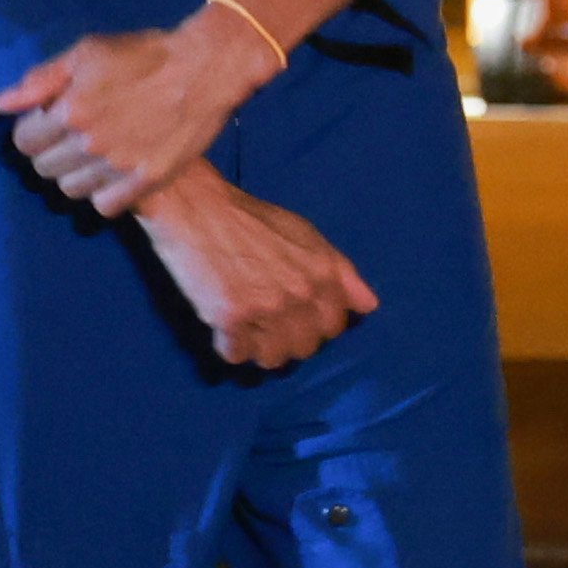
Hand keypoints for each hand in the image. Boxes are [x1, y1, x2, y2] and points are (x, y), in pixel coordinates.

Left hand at [0, 0, 333, 210]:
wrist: (205, 68)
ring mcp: (119, 166)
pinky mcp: (147, 181)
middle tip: (71, 138)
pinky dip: (103, 194)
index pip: (24, 141)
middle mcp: (90, 143)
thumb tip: (0, 103)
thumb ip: (40, 79)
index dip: (32, 131)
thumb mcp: (86, 52)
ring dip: (74, 175)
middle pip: (45, 169)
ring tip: (92, 157)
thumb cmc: (143, 54)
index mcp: (70, 110)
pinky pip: (106, 206)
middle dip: (51, 153)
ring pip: (71, 190)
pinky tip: (112, 175)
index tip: (48, 123)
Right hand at [134, 164, 377, 370]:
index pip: (334, 327)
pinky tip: (223, 325)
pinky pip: (236, 356)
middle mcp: (301, 293)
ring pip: (272, 359)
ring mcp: (266, 308)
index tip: (295, 315)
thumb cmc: (252, 219)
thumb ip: (341, 272)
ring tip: (245, 327)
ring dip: (258, 348)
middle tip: (265, 321)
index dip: (314, 324)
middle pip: (305, 348)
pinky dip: (228, 346)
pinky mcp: (230, 318)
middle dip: (287, 339)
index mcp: (323, 273)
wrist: (198, 208)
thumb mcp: (306, 235)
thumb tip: (369, 306)